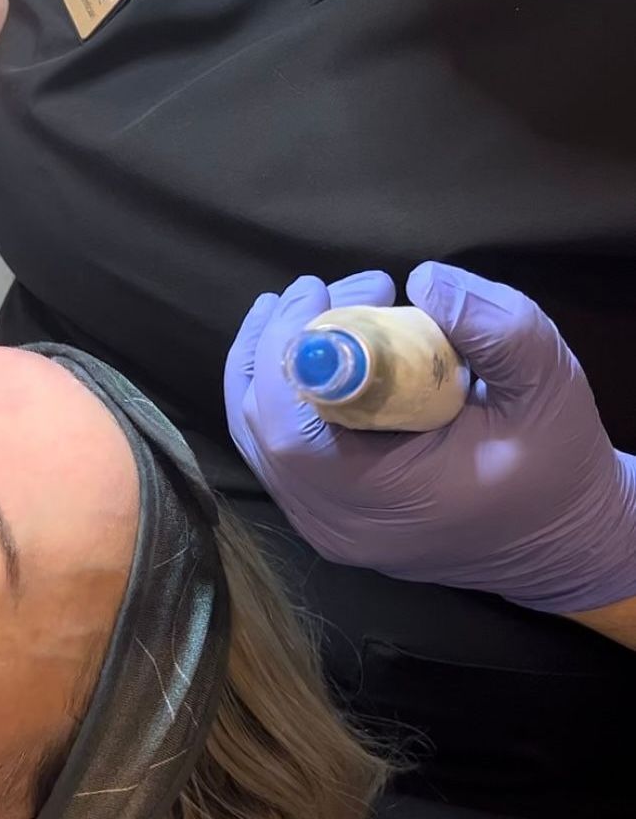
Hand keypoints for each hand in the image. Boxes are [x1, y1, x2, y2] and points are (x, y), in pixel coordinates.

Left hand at [224, 262, 635, 613]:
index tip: (322, 288)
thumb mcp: (548, 384)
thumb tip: (424, 278)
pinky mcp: (322, 514)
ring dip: (272, 359)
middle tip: (336, 286)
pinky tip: (311, 343)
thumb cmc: (556, 462)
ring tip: (316, 302)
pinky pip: (273, 447)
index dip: (289, 348)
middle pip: (261, 423)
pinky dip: (282, 389)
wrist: (563, 540)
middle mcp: (335, 523)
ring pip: (256, 433)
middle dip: (282, 339)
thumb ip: (496, 328)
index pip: (293, 428)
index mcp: (385, 500)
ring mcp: (322, 525)